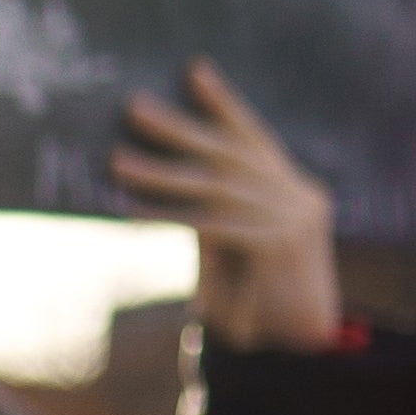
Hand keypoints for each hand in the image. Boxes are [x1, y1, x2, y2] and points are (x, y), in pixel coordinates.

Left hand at [112, 58, 338, 350]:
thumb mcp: (231, 245)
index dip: (224, 104)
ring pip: (217, 187)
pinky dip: (170, 217)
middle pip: (230, 153)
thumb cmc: (259, 297)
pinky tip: (130, 213)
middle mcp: (300, 197)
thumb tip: (154, 177)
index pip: (254, 136)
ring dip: (160, 174)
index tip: (194, 69)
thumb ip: (210, 210)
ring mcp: (295, 220)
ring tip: (115, 161)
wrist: (301, 345)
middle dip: (179, 127)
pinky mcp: (282, 246)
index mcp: (294, 188)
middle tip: (132, 105)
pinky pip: (215, 225)